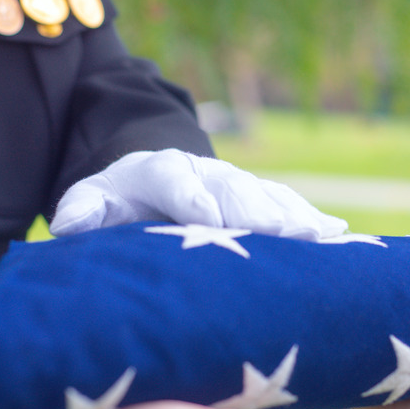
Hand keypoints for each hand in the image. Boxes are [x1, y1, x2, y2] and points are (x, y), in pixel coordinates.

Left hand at [50, 149, 347, 240]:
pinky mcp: (261, 197)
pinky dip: (314, 221)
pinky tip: (341, 236)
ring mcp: (238, 184)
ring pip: (268, 196)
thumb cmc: (118, 201)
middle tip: (278, 232)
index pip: (176, 182)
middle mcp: (206, 173)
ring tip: (320, 236)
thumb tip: (69, 222)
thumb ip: (82, 209)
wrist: (152, 178)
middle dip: (255, 210)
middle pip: (233, 189)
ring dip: (294, 216)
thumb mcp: (92, 201)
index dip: (193, 200)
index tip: (210, 220)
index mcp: (161, 172)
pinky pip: (291, 206)